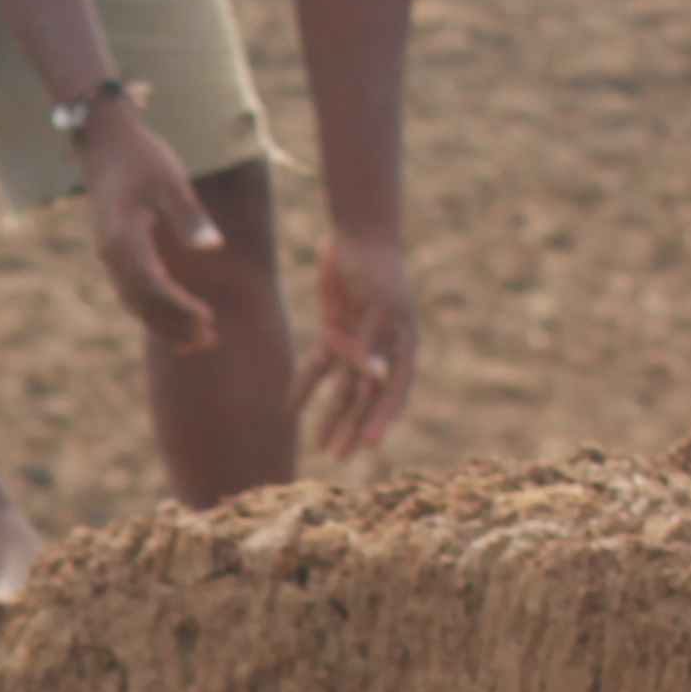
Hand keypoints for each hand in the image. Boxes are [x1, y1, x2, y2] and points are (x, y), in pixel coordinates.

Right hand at [79, 106, 222, 349]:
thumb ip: (190, 216)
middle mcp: (112, 255)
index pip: (152, 287)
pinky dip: (154, 312)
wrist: (105, 144)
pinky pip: (133, 293)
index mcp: (124, 238)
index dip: (180, 306)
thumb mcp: (171, 180)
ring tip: (199, 340)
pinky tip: (178, 319)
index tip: (208, 316)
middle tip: (210, 338)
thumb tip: (212, 249)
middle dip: (175, 325)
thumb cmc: (142, 158)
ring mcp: (110, 258)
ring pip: (135, 304)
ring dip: (165, 325)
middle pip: (142, 304)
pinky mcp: (115, 256)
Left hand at [295, 227, 418, 458]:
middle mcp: (380, 350)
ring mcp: (356, 343)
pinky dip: (305, 387)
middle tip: (339, 457)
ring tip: (320, 446)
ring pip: (342, 389)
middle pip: (366, 398)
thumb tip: (375, 380)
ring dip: (332, 417)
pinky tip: (289, 410)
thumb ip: (372, 343)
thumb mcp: (376, 305)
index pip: (392, 392)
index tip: (369, 446)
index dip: (381, 420)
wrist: (356, 235)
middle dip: (354, 427)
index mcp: (401, 346)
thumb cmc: (375, 267)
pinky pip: (318, 367)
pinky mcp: (334, 332)